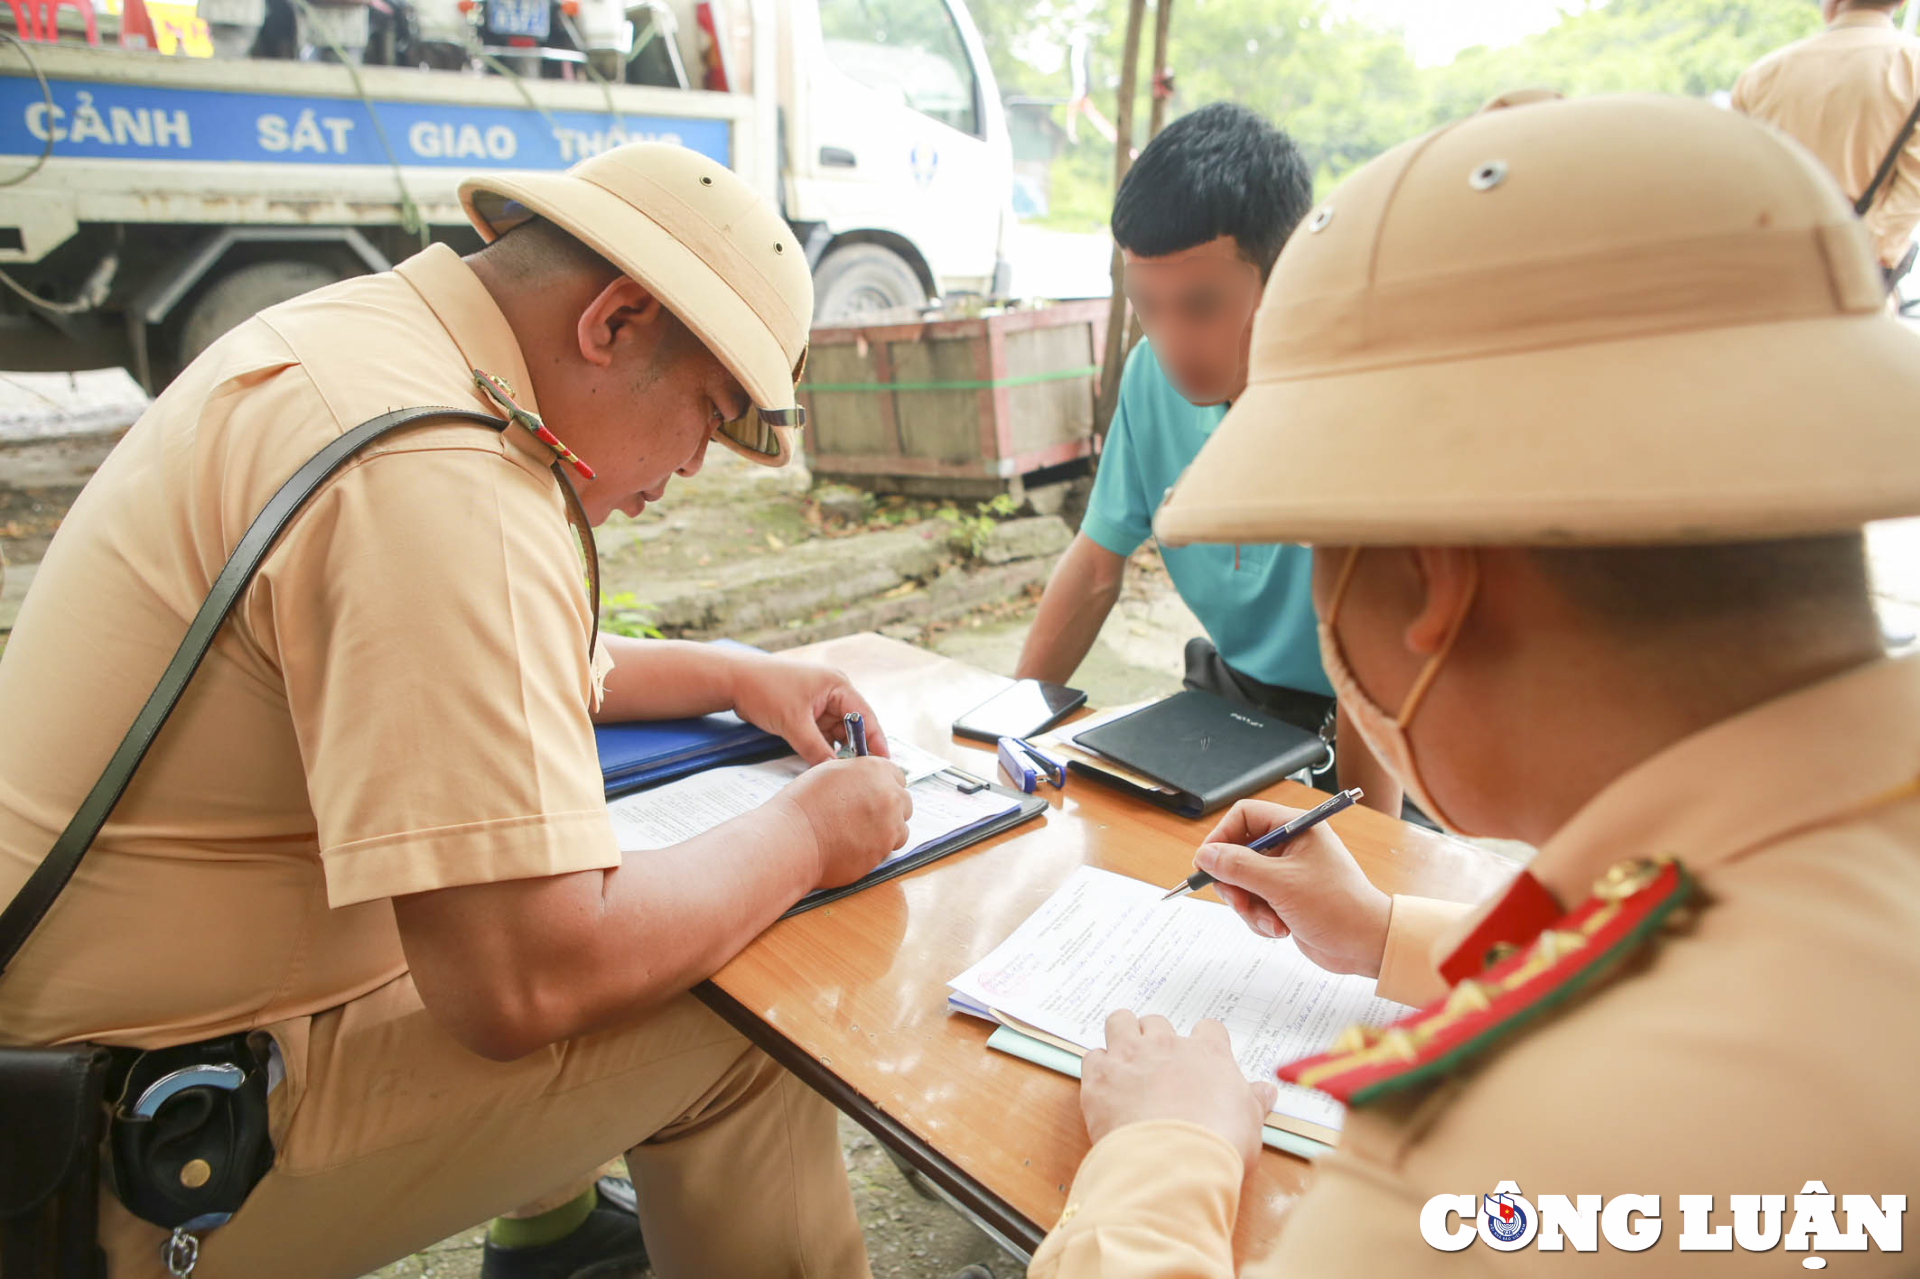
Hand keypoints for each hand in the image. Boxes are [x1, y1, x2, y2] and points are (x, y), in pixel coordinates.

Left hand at [729, 654, 890, 764]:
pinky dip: (824, 748)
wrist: (733, 680)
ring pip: (837, 733)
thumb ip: (816, 750)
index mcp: (837, 685)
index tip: (883, 765)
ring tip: (844, 775)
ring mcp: (819, 702)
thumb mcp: (793, 724)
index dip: (876, 741)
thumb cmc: (764, 690)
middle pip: (854, 726)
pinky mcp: (806, 712)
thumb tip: (835, 773)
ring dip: (839, 751)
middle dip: (857, 750)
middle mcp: (833, 692)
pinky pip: (823, 734)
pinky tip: (825, 766)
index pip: (865, 717)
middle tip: (862, 776)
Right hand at [775, 757, 912, 887]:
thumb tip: (864, 781)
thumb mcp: (829, 772)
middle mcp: (889, 796)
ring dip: (887, 830)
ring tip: (859, 833)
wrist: (794, 838)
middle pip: (904, 802)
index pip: (897, 775)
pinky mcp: (883, 852)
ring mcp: (890, 826)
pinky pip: (888, 849)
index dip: (885, 785)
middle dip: (890, 808)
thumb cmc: (803, 804)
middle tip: (867, 816)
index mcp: (876, 770)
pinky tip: (854, 847)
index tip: (875, 794)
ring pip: (901, 828)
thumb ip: (856, 775)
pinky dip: (876, 849)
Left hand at [1081, 1013, 1276, 1175]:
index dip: (1204, 1043)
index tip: (1201, 1060)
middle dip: (1156, 1039)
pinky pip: (1092, 1057)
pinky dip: (1097, 1068)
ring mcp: (1130, 1057)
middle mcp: (1166, 1045)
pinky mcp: (1101, 1077)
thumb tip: (1265, 1093)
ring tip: (1125, 1060)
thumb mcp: (1249, 1123)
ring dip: (1121, 1036)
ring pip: (1120, 1022)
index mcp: (1207, 1053)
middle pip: (1157, 1022)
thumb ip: (1253, 1102)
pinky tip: (1104, 1086)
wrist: (1174, 1163)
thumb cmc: (1217, 1143)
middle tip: (1157, 1065)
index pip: (1209, 1030)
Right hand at [1195, 799, 1391, 978]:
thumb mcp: (1281, 884)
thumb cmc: (1337, 906)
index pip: (1244, 816)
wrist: (1366, 945)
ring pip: (1242, 882)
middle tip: (1238, 902)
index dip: (1221, 836)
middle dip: (1235, 883)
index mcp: (1296, 828)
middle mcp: (1290, 847)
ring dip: (1249, 907)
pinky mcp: (1285, 898)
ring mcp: (1287, 873)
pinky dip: (1260, 919)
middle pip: (1238, 852)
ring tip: (1270, 922)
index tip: (1208, 862)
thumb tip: (1205, 855)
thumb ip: (1238, 866)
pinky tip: (1280, 929)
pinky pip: (1254, 903)